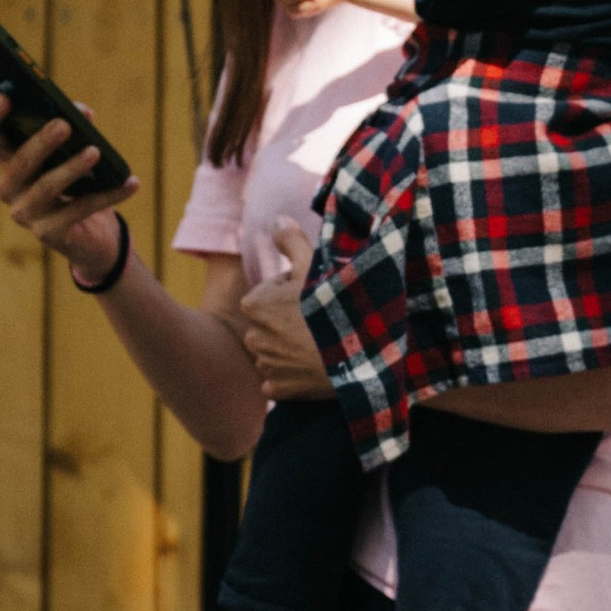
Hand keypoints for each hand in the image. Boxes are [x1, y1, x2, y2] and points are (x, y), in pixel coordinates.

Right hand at [0, 94, 138, 273]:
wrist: (91, 234)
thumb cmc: (77, 183)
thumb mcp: (72, 152)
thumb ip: (74, 127)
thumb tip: (83, 112)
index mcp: (8, 159)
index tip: (4, 98)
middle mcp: (9, 187)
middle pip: (19, 161)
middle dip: (41, 142)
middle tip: (64, 125)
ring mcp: (26, 213)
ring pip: (46, 187)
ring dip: (72, 168)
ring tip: (95, 152)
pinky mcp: (49, 234)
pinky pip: (80, 210)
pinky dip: (109, 195)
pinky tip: (131, 182)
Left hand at [236, 227, 330, 402]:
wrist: (358, 353)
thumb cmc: (335, 307)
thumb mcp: (314, 267)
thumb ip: (291, 242)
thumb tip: (276, 220)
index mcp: (254, 304)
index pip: (268, 299)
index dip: (292, 298)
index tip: (315, 302)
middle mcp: (252, 336)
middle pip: (269, 328)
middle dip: (286, 327)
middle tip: (319, 325)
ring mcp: (265, 366)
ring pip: (273, 356)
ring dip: (290, 353)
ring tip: (319, 347)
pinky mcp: (277, 390)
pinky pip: (279, 382)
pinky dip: (293, 378)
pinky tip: (313, 369)